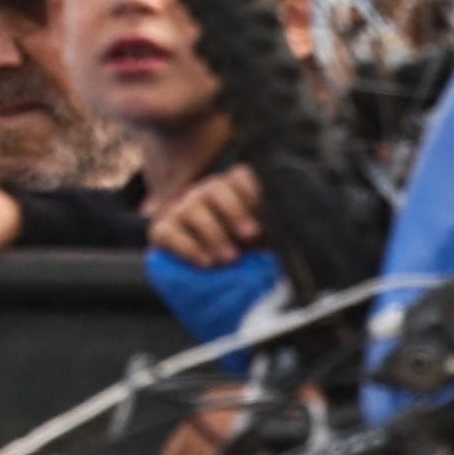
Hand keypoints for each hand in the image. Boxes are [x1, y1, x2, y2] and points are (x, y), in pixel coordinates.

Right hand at [144, 164, 272, 269]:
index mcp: (233, 189)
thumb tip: (291, 230)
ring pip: (192, 209)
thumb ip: (272, 228)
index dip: (252, 191)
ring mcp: (182, 209)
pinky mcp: (162, 230)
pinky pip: (168, 232)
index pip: (240, 176)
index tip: (265, 213)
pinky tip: (205, 263)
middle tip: (251, 236)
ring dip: (213, 234)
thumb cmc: (243, 253)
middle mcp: (206, 193)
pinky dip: (187, 248)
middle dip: (234, 211)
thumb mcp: (263, 239)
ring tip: (230, 259)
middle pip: (216, 188)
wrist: (210, 278)